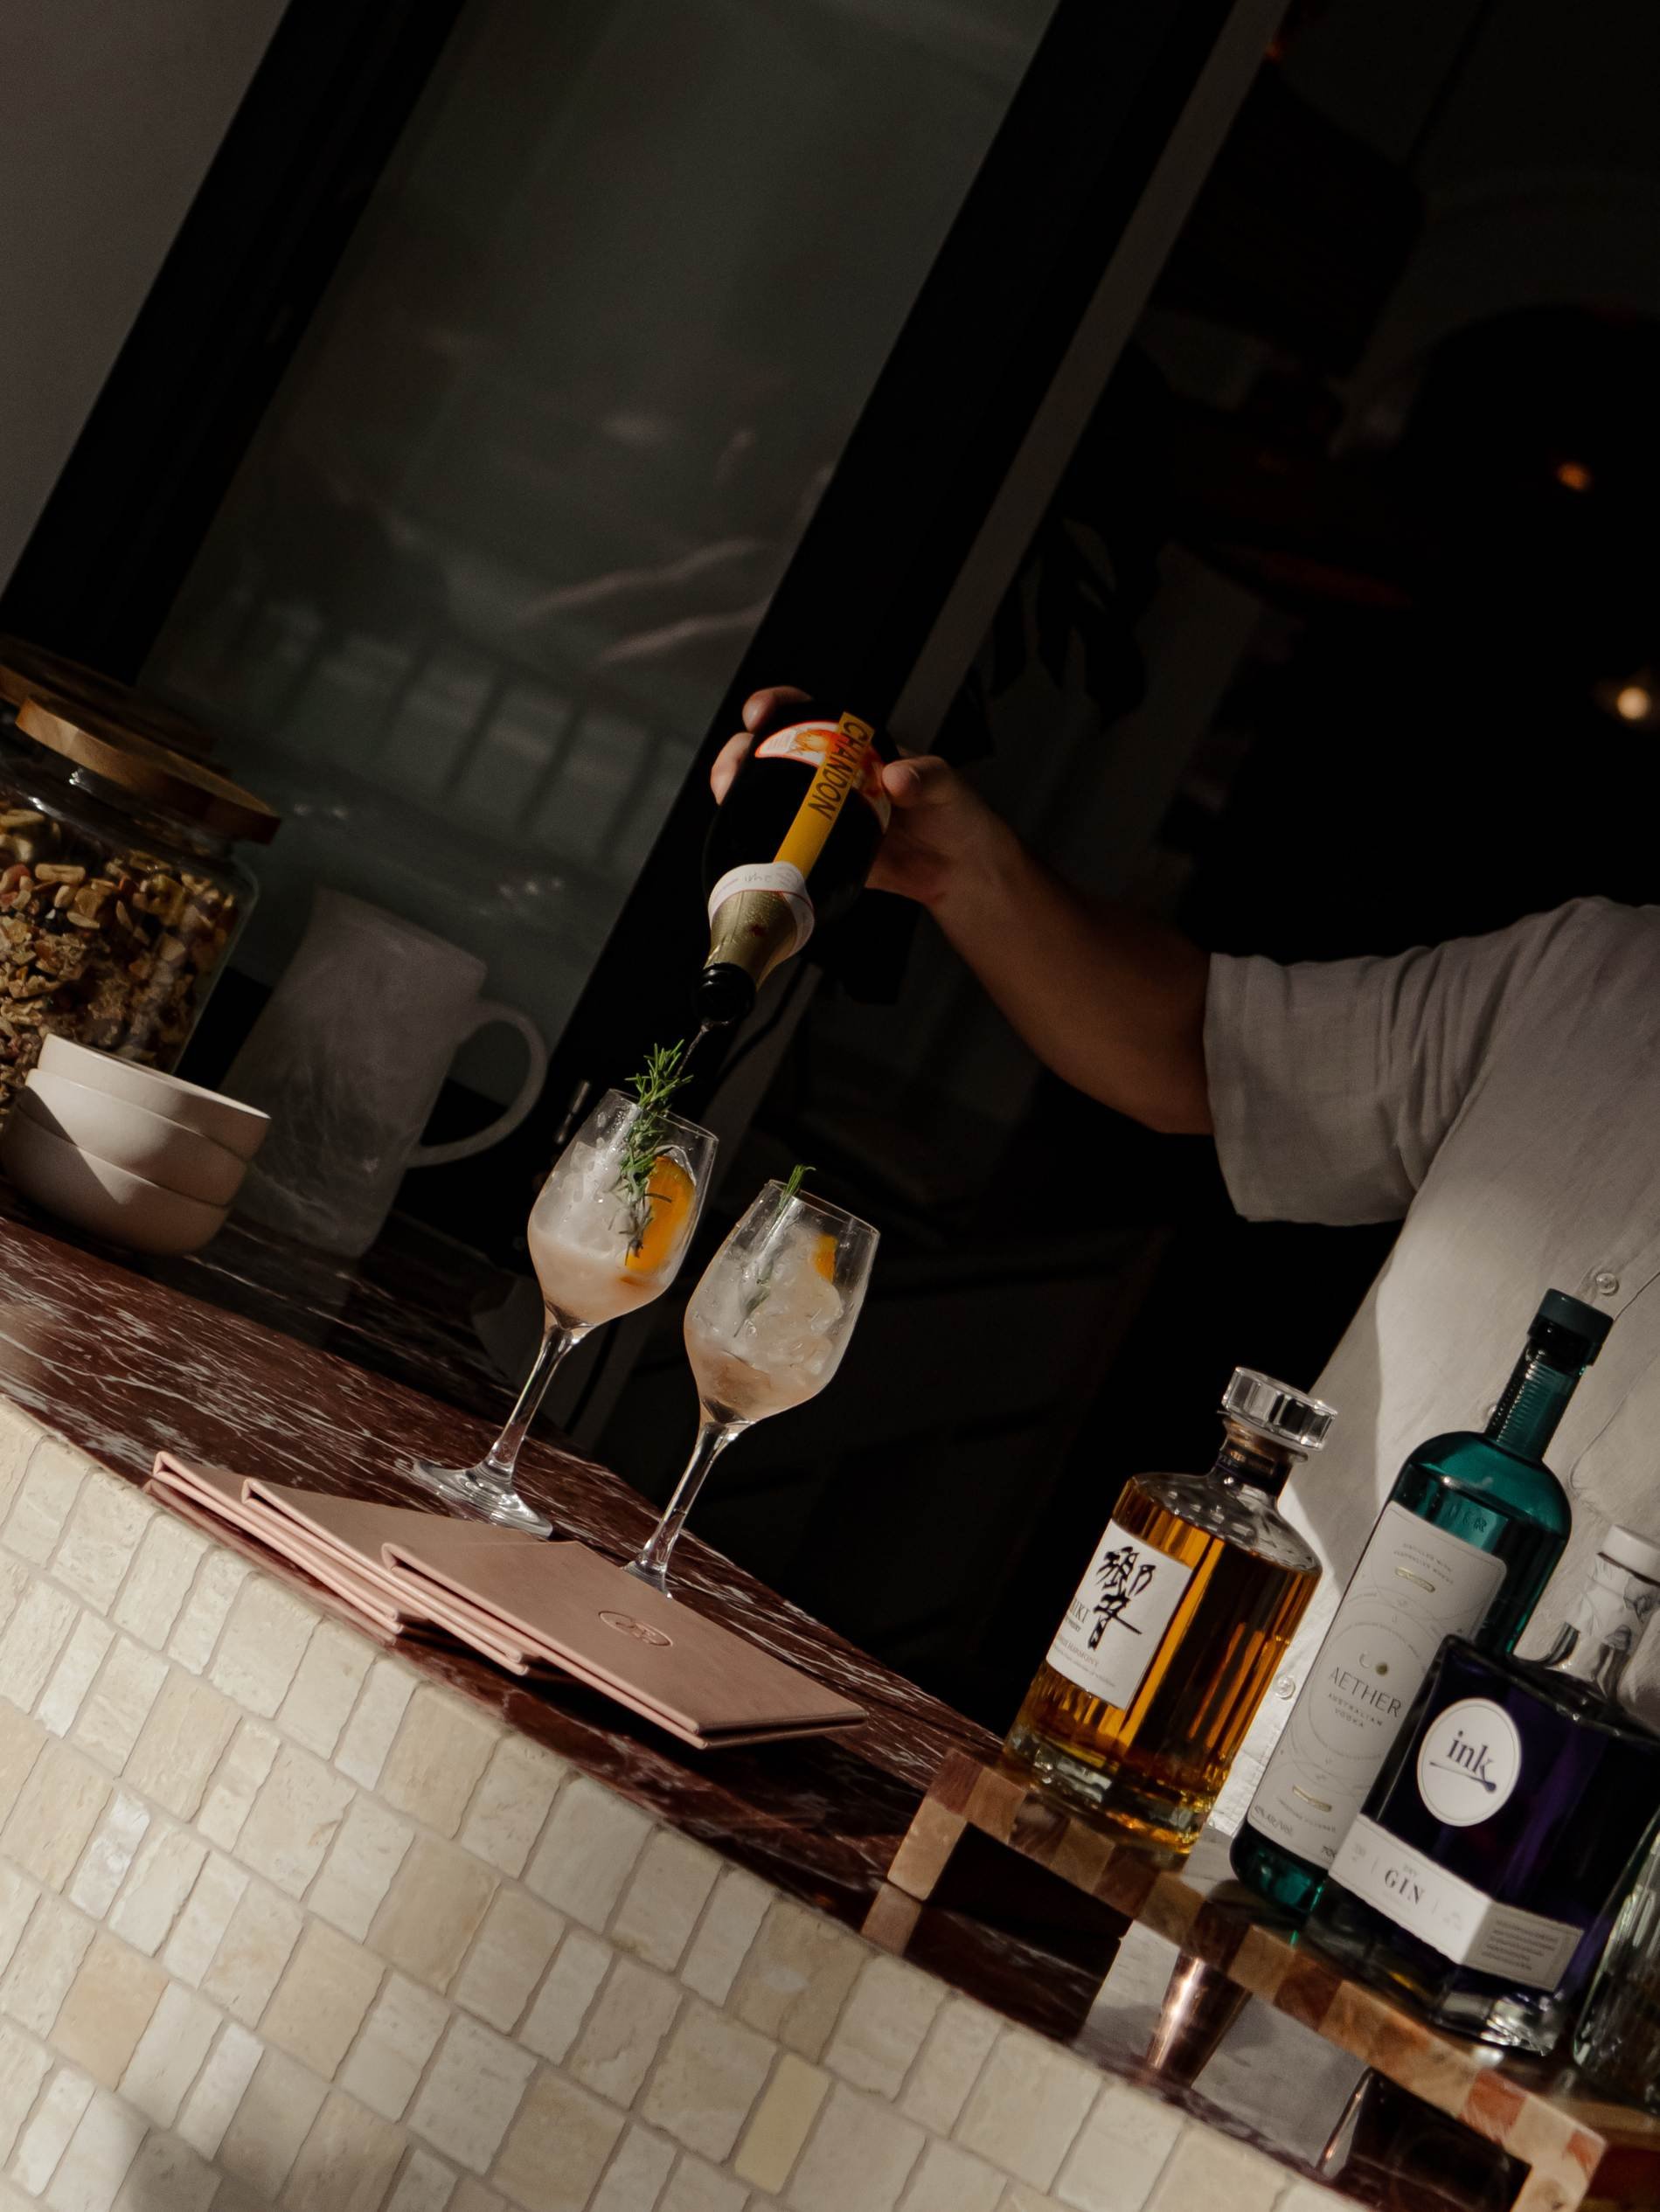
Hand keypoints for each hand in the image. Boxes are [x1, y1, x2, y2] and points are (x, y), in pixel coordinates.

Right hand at [711, 686, 1004, 910]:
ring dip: (736, 801)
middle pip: (767, 756)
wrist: (958, 869)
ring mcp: (819, 814)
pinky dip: (759, 847)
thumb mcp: (945, 785)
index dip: (773, 707)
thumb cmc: (953, 815)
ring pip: (763, 800)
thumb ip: (926, 776)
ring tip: (729, 807)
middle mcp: (827, 777)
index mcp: (852, 748)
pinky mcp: (820, 852)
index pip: (803, 714)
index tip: (760, 714)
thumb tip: (897, 778)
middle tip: (732, 775)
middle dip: (738, 757)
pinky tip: (749, 850)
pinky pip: (781, 846)